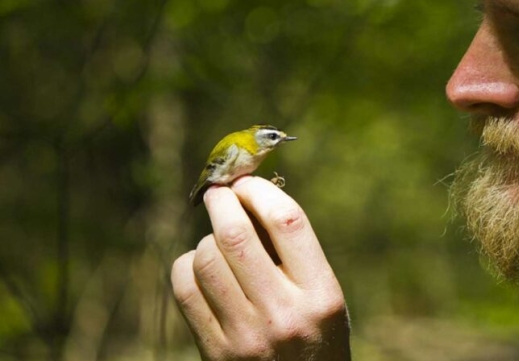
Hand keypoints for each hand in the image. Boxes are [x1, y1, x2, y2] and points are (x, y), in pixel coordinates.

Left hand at [171, 176, 350, 359]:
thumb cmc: (315, 337)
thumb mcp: (324, 297)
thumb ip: (297, 254)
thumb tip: (251, 197)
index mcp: (322, 294)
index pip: (287, 221)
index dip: (260, 191)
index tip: (248, 183)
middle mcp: (285, 314)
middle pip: (236, 235)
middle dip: (221, 202)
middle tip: (218, 192)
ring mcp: (246, 336)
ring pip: (205, 258)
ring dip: (206, 239)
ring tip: (217, 242)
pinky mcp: (216, 352)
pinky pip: (185, 288)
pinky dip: (186, 266)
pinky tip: (200, 268)